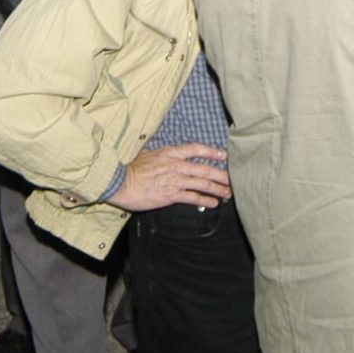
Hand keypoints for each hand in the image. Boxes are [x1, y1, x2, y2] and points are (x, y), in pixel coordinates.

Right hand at [107, 145, 232, 210]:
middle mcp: (175, 165)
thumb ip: (163, 156)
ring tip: (228, 193)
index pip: (196, 149)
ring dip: (217, 188)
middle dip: (221, 174)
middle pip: (204, 168)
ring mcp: (174, 180)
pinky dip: (205, 199)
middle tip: (234, 179)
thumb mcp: (148, 155)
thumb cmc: (130, 169)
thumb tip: (170, 156)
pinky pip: (192, 197)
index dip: (212, 151)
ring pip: (202, 183)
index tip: (224, 155)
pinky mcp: (170, 195)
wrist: (119, 182)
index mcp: (170, 153)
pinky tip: (214, 203)